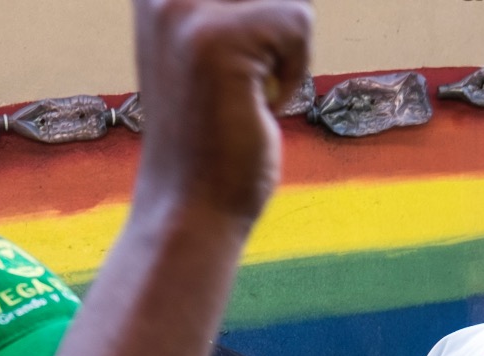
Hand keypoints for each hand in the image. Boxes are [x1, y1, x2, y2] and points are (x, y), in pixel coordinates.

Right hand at [132, 0, 313, 221]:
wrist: (189, 207)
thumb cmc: (211, 137)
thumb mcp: (211, 50)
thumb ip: (238, 10)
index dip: (266, 7)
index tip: (253, 55)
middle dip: (279, 28)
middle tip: (254, 77)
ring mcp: (185, 7)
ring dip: (287, 50)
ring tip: (252, 91)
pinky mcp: (219, 36)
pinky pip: (298, 21)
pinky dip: (295, 71)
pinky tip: (260, 104)